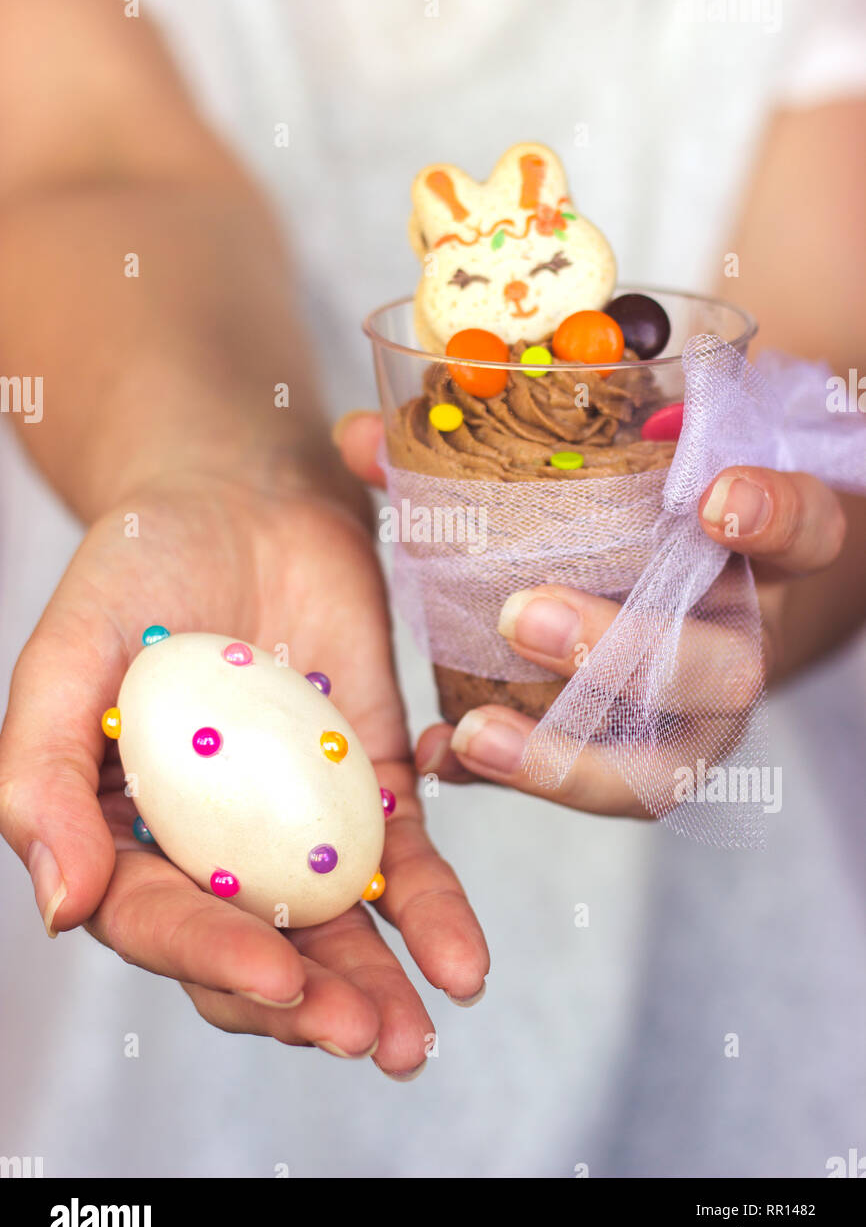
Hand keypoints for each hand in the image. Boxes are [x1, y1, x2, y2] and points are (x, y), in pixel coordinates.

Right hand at [0, 471, 488, 1076]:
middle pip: (257, 947)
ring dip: (378, 985)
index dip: (215, 959)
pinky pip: (404, 857)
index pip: (162, 922)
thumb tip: (60, 908)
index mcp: (125, 833)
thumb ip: (47, 777)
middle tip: (363, 1036)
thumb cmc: (137, 566)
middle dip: (309, 1002)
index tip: (279, 981)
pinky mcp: (369, 783)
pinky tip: (461, 961)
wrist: (240, 494)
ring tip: (413, 1038)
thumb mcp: (69, 659)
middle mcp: (212, 846)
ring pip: (337, 924)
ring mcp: (296, 820)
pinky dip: (433, 909)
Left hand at [337, 412, 846, 815]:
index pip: (803, 529)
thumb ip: (491, 450)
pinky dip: (516, 778)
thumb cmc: (633, 524)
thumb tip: (359, 435)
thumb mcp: (600, 473)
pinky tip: (445, 758)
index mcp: (754, 554)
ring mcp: (700, 720)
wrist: (676, 600)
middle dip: (626, 649)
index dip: (772, 514)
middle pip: (725, 666)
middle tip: (525, 617)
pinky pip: (594, 791)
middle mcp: (742, 643)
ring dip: (567, 752)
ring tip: (473, 733)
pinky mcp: (648, 768)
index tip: (711, 497)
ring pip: (670, 764)